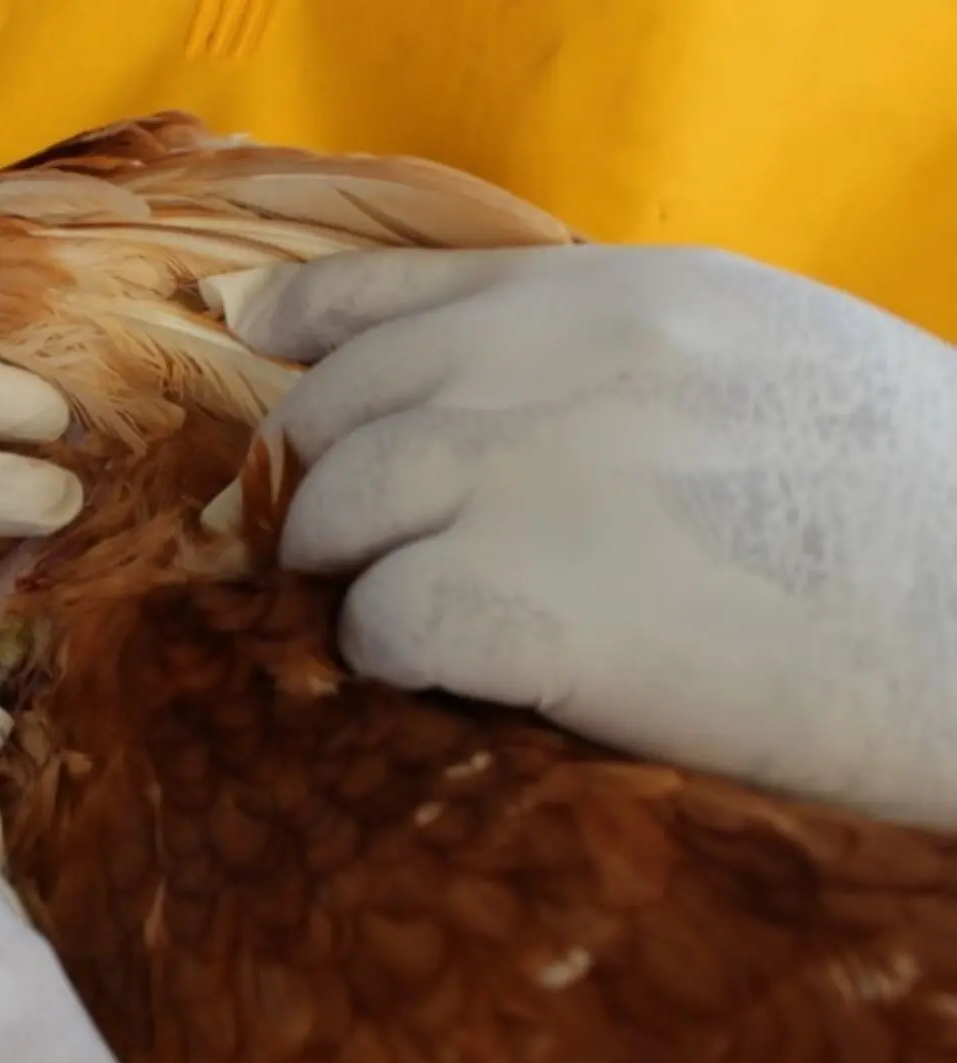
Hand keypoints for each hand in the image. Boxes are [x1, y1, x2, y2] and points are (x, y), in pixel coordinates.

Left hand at [202, 245, 956, 825]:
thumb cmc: (908, 509)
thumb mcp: (763, 360)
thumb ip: (608, 357)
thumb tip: (476, 393)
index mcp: (612, 292)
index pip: (394, 291)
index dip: (311, 333)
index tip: (263, 354)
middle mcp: (544, 360)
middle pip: (337, 417)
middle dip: (332, 491)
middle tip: (366, 558)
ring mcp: (522, 471)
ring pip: (335, 516)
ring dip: (360, 578)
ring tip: (433, 625)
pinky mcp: (518, 601)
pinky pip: (377, 621)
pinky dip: (398, 658)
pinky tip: (467, 677)